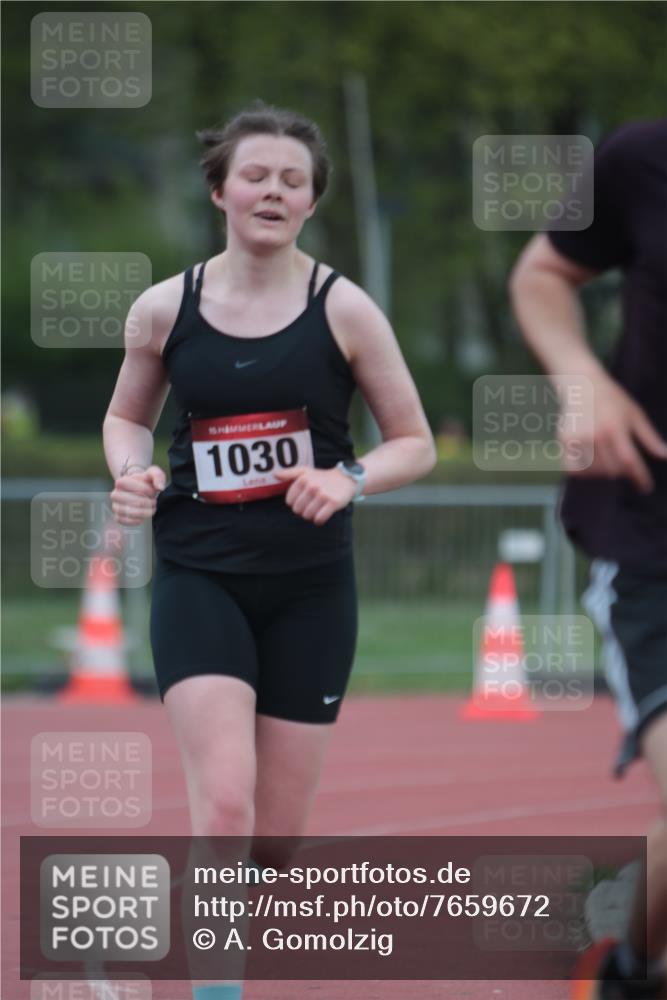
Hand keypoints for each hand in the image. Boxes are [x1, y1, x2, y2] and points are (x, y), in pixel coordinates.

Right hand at [110, 464, 166, 525]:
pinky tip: (144, 515)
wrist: (138, 491)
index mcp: (120, 482)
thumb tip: (160, 487)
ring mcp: (115, 506)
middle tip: (153, 501)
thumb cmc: (144, 482)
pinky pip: (127, 522)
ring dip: (146, 512)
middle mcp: (115, 494)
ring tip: (151, 508)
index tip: (152, 490)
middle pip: (136, 502)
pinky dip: (138, 520)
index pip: (135, 488)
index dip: (147, 490)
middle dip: (149, 502)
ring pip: (132, 513)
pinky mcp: (118, 517)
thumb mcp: (152, 473)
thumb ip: (158, 475)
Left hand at [274, 466, 356, 524]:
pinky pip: (319, 519)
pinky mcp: (333, 503)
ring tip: (317, 509)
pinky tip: (322, 515)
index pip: (289, 501)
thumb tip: (274, 475)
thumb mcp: (305, 471)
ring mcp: (322, 495)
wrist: (345, 479)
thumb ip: (289, 473)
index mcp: (303, 479)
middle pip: (297, 510)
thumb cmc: (322, 477)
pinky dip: (319, 520)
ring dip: (311, 516)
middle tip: (310, 506)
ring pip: (308, 515)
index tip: (302, 500)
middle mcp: (312, 486)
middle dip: (303, 511)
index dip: (294, 504)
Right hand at [559, 376, 666, 492]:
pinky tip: (590, 467)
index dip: (639, 478)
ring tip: (608, 465)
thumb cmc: (612, 399)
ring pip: (594, 472)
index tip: (645, 488)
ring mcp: (578, 439)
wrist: (582, 384)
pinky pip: (574, 468)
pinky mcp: (564, 441)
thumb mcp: (635, 414)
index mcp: (616, 428)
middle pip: (611, 470)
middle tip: (624, 468)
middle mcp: (596, 435)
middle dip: (622, 473)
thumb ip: (649, 437)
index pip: (629, 461)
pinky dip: (583, 472)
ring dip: (603, 473)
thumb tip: (664, 455)